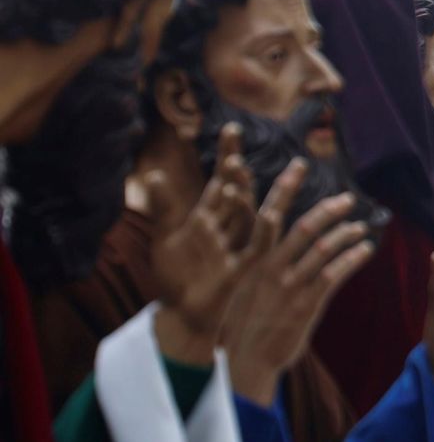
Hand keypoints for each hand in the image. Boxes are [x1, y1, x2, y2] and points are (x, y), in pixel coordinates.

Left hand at [147, 124, 262, 364]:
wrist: (181, 313)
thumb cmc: (177, 276)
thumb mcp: (166, 237)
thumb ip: (163, 206)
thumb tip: (155, 173)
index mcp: (210, 217)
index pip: (221, 180)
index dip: (227, 155)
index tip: (232, 128)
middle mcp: (227, 227)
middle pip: (238, 192)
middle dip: (239, 170)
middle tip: (237, 150)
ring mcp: (235, 246)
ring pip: (246, 215)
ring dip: (243, 194)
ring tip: (236, 171)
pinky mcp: (241, 268)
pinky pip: (258, 247)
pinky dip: (265, 231)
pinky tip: (269, 214)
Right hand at [224, 160, 375, 405]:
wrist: (244, 361)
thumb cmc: (244, 323)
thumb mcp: (245, 285)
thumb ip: (262, 261)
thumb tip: (277, 242)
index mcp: (252, 258)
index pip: (268, 213)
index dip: (284, 187)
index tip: (300, 166)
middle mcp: (270, 267)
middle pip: (302, 227)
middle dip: (328, 209)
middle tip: (348, 198)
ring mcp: (289, 285)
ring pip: (322, 249)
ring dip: (346, 234)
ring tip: (362, 226)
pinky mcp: (305, 304)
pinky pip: (333, 274)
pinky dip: (351, 259)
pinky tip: (365, 250)